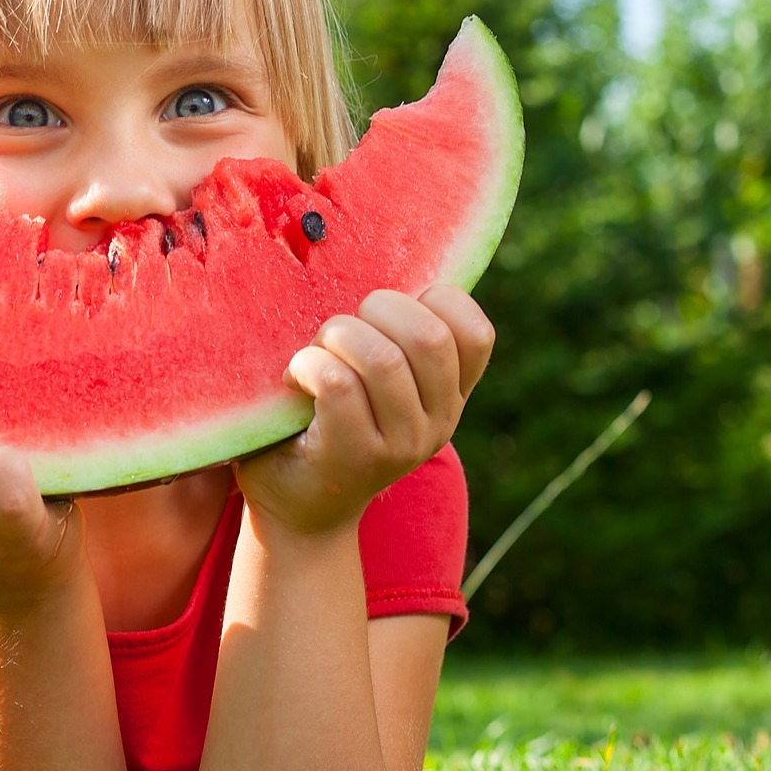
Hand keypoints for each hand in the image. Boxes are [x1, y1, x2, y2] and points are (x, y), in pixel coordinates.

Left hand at [236, 286, 494, 534]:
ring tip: (314, 354)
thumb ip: (392, 339)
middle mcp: (437, 422)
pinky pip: (338, 384)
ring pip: (383, 358)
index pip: (475, 331)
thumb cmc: (325, 426)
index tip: (386, 312)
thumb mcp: (376, 386)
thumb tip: (373, 255)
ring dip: (336, 338)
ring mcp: (399, 445)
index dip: (432, 300)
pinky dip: (309, 365)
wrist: (298, 515)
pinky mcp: (353, 457)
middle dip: (375, 310)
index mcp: (449, 396)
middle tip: (339, 330)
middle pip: (427, 336)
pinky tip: (294, 377)